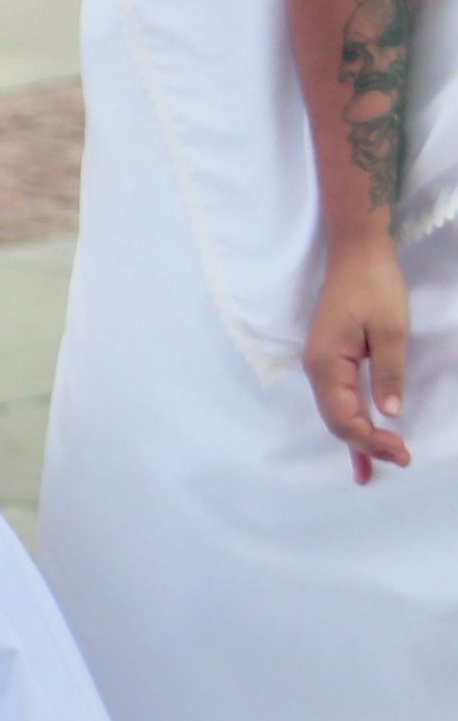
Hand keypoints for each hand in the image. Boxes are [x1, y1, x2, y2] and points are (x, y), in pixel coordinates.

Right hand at [304, 234, 414, 481]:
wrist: (357, 253)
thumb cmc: (374, 286)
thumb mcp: (391, 329)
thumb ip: (388, 372)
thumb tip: (388, 412)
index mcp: (326, 364)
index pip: (345, 417)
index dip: (371, 440)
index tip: (403, 452)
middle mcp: (317, 370)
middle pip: (337, 420)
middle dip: (366, 444)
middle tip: (402, 460)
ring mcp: (321, 365)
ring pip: (336, 413)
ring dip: (357, 439)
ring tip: (375, 467)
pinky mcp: (330, 360)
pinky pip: (338, 399)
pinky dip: (350, 422)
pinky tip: (360, 440)